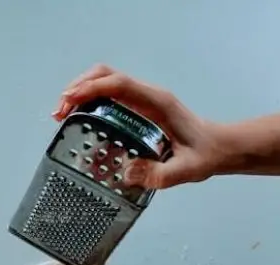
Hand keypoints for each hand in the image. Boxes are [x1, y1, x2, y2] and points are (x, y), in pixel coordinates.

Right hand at [51, 64, 228, 189]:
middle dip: (78, 88)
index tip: (69, 102)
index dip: (91, 88)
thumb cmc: (205, 154)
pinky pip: (109, 96)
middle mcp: (147, 96)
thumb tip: (127, 173)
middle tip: (60, 112)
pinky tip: (79, 120)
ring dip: (80, 93)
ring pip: (104, 82)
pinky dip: (88, 102)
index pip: (119, 84)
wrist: (219, 148)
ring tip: (62, 116)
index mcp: (157, 103)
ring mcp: (141, 100)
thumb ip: (159, 174)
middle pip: (106, 75)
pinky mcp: (137, 108)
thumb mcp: (185, 170)